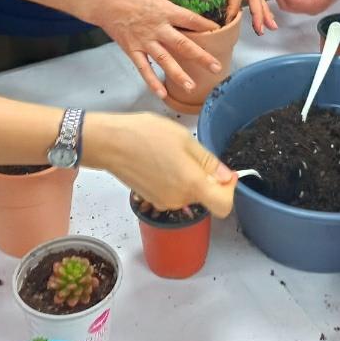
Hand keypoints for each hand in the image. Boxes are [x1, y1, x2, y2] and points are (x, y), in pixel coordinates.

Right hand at [86, 111, 236, 216]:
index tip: (225, 173)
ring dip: (187, 176)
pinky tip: (159, 160)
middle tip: (189, 151)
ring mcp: (163, 202)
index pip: (224, 205)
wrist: (110, 143)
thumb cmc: (145, 135)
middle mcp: (179, 199)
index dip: (229, 190)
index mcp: (191, 184)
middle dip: (204, 177)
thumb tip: (227, 177)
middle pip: (205, 196)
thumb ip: (208, 162)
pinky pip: (172, 192)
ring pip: (188, 193)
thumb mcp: (184, 139)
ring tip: (170, 152)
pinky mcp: (151, 199)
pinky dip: (172, 179)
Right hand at [96, 0, 218, 99]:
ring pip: (166, 60)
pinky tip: (161, 93)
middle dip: (201, 57)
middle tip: (216, 67)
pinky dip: (152, 81)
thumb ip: (165, 5)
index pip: (191, 20)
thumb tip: (176, 10)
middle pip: (184, 44)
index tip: (221, 33)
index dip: (207, 27)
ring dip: (179, 74)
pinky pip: (143, 68)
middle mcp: (158, 28)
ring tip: (192, 86)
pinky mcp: (131, 49)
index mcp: (164, 10)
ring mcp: (144, 41)